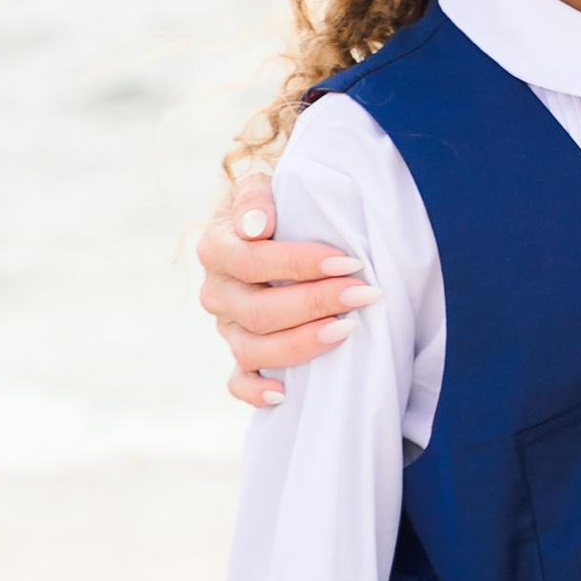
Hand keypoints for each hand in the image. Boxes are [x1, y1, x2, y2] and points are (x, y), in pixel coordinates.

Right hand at [199, 188, 376, 408]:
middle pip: (259, 310)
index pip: (252, 261)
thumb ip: (255, 198)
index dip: (301, 263)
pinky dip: (256, 391)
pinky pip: (237, 383)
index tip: (350, 261)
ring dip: (302, 343)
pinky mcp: (239, 354)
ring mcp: (227, 327)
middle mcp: (217, 292)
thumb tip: (256, 227)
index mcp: (217, 249)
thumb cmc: (275, 208)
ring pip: (253, 349)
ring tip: (348, 331)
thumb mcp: (262, 187)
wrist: (266, 231)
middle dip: (316, 303)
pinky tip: (285, 393)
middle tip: (363, 294)